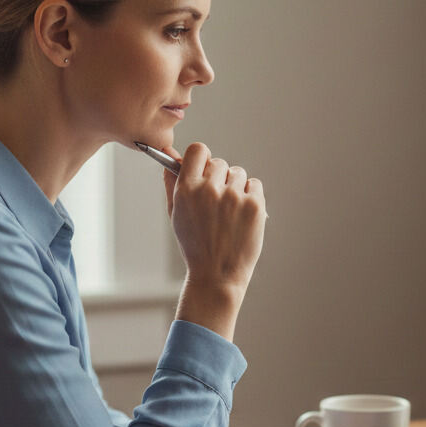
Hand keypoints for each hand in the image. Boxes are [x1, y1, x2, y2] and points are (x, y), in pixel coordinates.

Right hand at [163, 142, 266, 339]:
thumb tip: (170, 158)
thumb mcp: (176, 215)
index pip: (198, 150)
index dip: (202, 159)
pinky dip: (251, 195)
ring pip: (238, 173)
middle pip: (219, 163)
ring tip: (230, 212)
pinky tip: (242, 214)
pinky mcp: (254, 205)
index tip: (205, 170)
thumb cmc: (195, 245)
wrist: (217, 276)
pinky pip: (255, 184)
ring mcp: (234, 197)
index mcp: (186, 190)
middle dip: (219, 178)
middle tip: (217, 202)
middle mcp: (209, 190)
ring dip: (235, 187)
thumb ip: (172, 184)